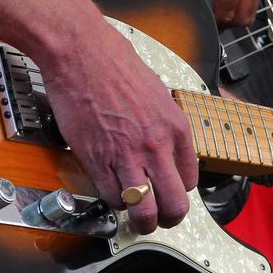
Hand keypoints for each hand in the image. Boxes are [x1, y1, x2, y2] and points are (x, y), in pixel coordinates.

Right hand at [44, 20, 197, 234]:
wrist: (82, 52)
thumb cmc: (115, 65)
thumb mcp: (158, 94)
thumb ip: (166, 125)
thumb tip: (167, 148)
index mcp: (176, 128)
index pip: (190, 179)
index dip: (179, 190)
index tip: (170, 190)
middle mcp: (157, 146)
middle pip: (175, 205)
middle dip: (170, 219)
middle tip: (162, 220)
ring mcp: (127, 155)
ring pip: (144, 211)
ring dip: (142, 220)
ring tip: (137, 218)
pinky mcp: (97, 159)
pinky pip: (112, 198)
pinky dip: (114, 202)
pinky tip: (113, 193)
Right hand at [175, 0, 268, 27]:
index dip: (239, 3)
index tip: (224, 9)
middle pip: (251, 8)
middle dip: (233, 19)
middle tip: (216, 22)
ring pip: (240, 16)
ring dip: (224, 22)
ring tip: (209, 22)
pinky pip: (224, 13)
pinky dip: (214, 19)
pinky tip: (203, 15)